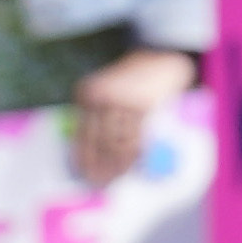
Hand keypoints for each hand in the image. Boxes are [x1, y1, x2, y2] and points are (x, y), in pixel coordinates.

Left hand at [71, 47, 199, 189]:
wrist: (160, 58)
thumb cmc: (133, 81)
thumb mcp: (109, 93)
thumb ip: (100, 117)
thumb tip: (96, 154)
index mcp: (86, 94)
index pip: (81, 133)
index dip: (83, 157)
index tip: (84, 175)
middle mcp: (100, 96)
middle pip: (97, 140)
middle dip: (99, 165)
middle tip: (100, 183)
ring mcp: (120, 100)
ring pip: (116, 141)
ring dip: (117, 164)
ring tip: (116, 178)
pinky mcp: (141, 104)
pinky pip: (135, 136)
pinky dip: (133, 154)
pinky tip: (131, 165)